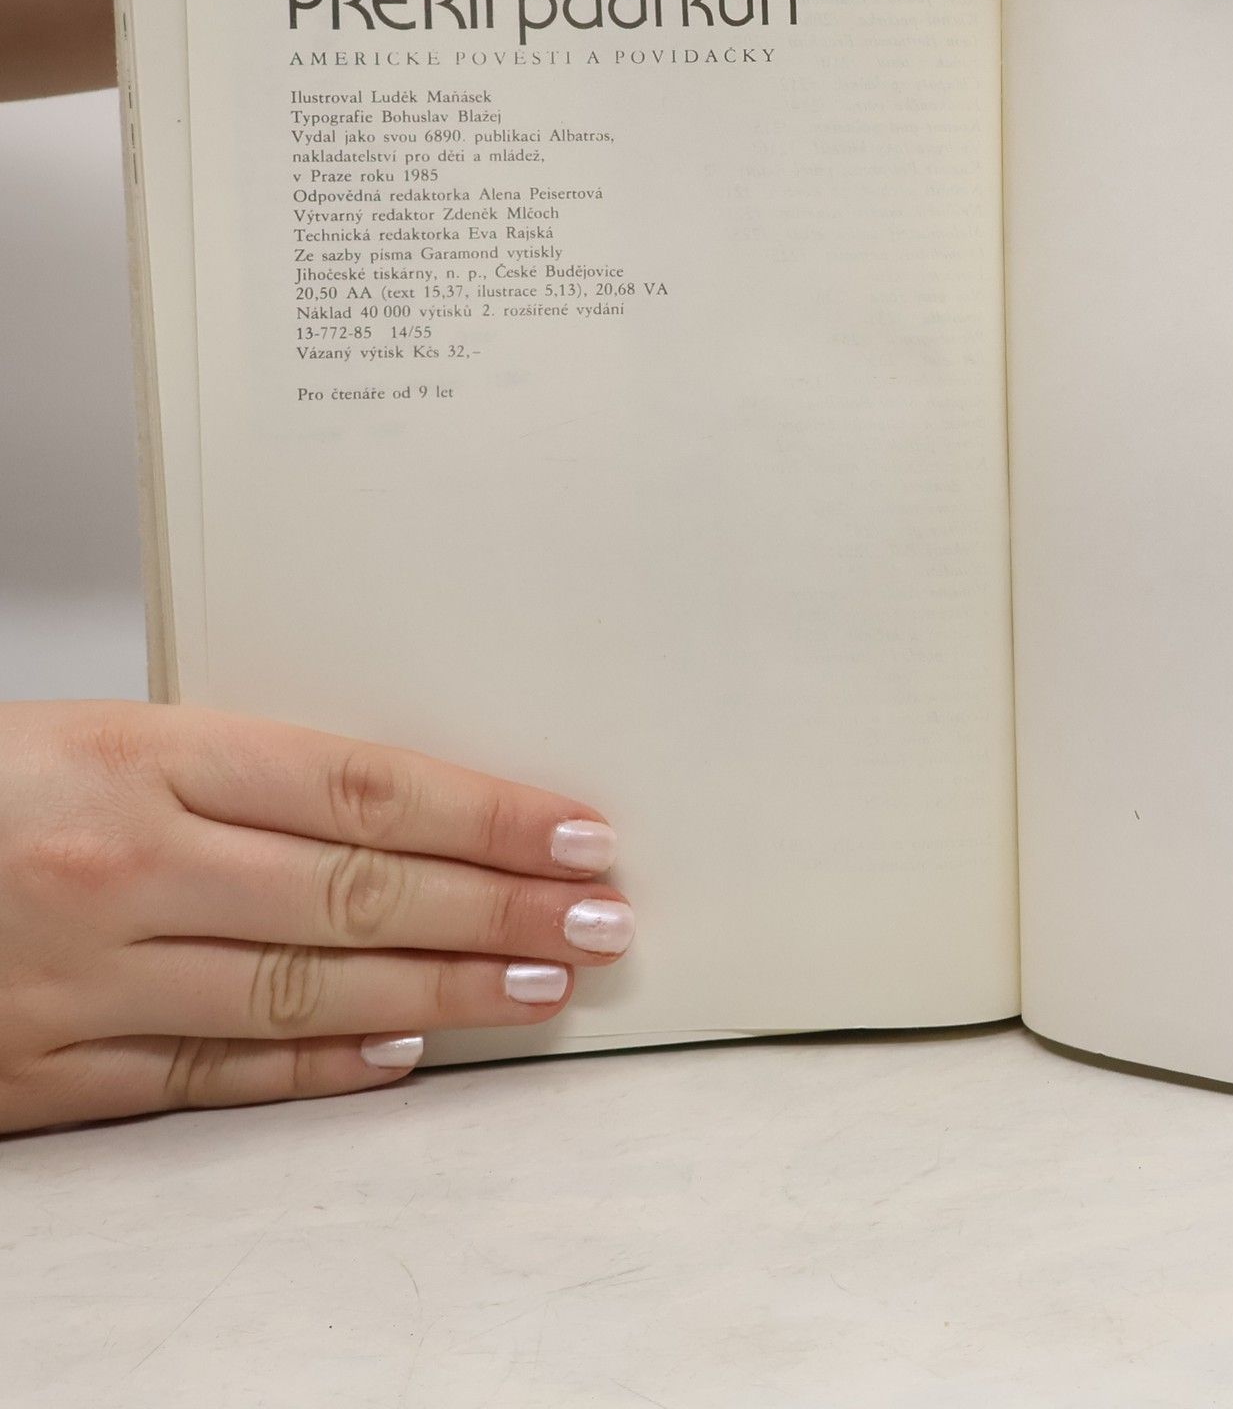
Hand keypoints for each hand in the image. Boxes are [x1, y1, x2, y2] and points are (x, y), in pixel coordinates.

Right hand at [0, 700, 630, 1134]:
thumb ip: (239, 775)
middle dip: (501, 908)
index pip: (367, 787)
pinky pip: (211, 1076)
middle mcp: (122, 869)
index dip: (491, 814)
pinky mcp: (44, 1071)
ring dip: (444, 989)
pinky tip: (404, 1052)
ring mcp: (83, 979)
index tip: (578, 831)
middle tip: (598, 917)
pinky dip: (320, 1070)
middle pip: (360, 891)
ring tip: (540, 983)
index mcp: (141, 758)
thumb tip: (401, 811)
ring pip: (308, 991)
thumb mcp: (101, 736)